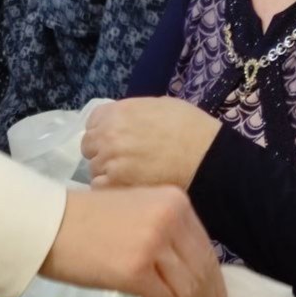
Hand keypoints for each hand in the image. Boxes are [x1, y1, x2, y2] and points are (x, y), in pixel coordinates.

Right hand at [40, 186, 226, 296]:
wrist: (45, 224)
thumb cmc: (85, 222)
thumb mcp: (137, 214)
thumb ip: (166, 236)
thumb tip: (189, 278)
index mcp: (176, 203)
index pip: (207, 252)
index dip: (215, 286)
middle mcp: (171, 218)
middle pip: (204, 273)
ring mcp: (154, 243)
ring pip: (190, 292)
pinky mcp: (135, 269)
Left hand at [81, 97, 220, 189]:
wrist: (207, 159)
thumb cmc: (192, 129)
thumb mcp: (161, 106)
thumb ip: (134, 112)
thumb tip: (125, 121)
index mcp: (118, 112)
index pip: (92, 122)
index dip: (103, 132)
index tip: (115, 141)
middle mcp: (108, 135)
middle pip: (89, 147)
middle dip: (102, 153)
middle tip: (123, 162)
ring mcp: (109, 161)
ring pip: (94, 169)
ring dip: (107, 173)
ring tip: (130, 178)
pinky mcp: (114, 185)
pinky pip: (100, 188)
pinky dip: (111, 190)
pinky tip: (129, 189)